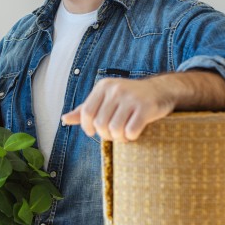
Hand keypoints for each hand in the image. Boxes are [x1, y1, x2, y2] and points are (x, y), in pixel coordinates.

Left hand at [61, 76, 175, 141]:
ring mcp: (131, 98)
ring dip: (118, 138)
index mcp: (103, 86)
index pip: (86, 113)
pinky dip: (131, 137)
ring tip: (123, 135)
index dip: (88, 127)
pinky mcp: (146, 107)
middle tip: (114, 134)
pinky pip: (131, 131)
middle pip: (100, 124)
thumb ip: (85, 109)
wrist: (160, 91)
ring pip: (115, 129)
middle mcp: (116, 89)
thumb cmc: (128, 98)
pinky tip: (133, 133)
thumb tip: (64, 119)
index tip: (94, 132)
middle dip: (106, 135)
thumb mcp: (105, 99)